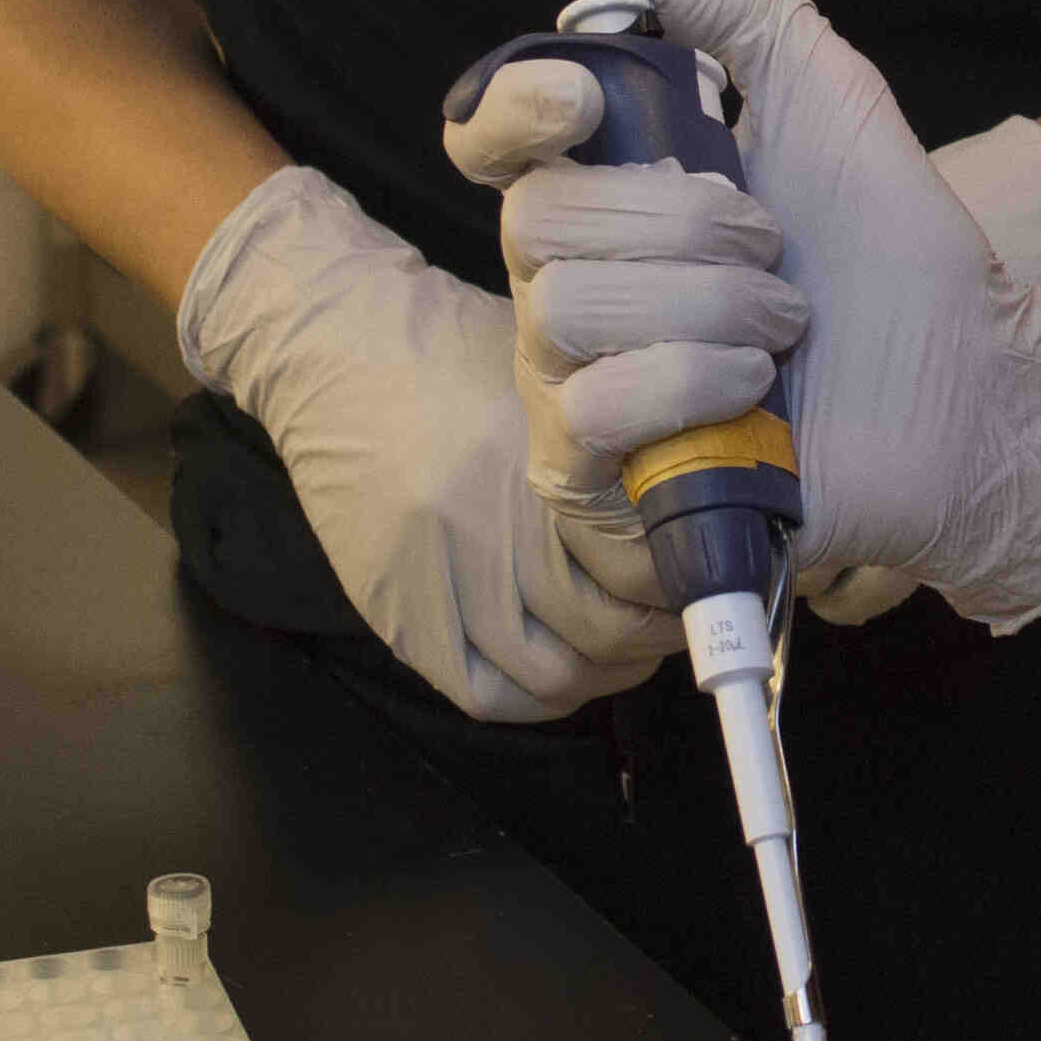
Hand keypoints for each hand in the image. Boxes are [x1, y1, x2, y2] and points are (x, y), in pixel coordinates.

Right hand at [172, 164, 680, 721]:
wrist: (331, 346)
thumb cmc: (454, 349)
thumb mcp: (552, 376)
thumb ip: (617, 441)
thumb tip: (700, 498)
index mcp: (547, 463)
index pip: (651, 563)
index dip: (692, 578)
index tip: (708, 567)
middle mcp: (497, 528)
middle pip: (612, 626)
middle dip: (660, 628)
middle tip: (679, 609)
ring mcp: (444, 578)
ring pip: (558, 673)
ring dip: (606, 668)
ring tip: (625, 638)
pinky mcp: (399, 612)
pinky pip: (487, 692)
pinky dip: (539, 694)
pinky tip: (565, 662)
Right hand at [441, 0, 1040, 632]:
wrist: (963, 387)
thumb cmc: (890, 250)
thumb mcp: (828, 92)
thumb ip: (738, 1)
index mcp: (608, 191)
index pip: (492, 139)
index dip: (513, 111)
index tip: (582, 99)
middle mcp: (571, 282)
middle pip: (538, 219)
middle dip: (680, 219)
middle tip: (771, 242)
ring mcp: (575, 383)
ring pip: (566, 309)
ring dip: (710, 304)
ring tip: (784, 325)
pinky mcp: (601, 475)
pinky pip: (593, 406)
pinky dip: (696, 383)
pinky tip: (757, 395)